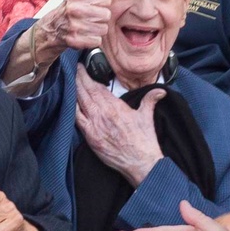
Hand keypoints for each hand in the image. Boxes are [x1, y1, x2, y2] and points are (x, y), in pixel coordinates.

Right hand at [36, 0, 110, 55]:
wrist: (54, 27)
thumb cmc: (75, 4)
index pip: (106, 0)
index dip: (102, 3)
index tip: (92, 3)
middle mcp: (73, 8)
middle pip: (106, 15)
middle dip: (100, 17)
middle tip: (90, 16)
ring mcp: (73, 25)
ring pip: (102, 29)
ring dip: (97, 28)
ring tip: (87, 25)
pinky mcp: (74, 40)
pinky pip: (96, 41)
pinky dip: (92, 39)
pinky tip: (84, 34)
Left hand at [75, 64, 164, 185]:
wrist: (141, 162)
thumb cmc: (144, 141)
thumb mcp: (147, 116)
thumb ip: (151, 99)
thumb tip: (160, 91)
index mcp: (115, 106)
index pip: (97, 87)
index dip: (87, 76)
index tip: (82, 68)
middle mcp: (103, 114)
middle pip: (86, 92)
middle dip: (78, 79)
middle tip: (74, 69)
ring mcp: (94, 126)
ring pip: (79, 103)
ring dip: (74, 91)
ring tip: (69, 81)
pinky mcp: (90, 137)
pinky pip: (77, 119)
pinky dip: (72, 108)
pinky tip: (69, 102)